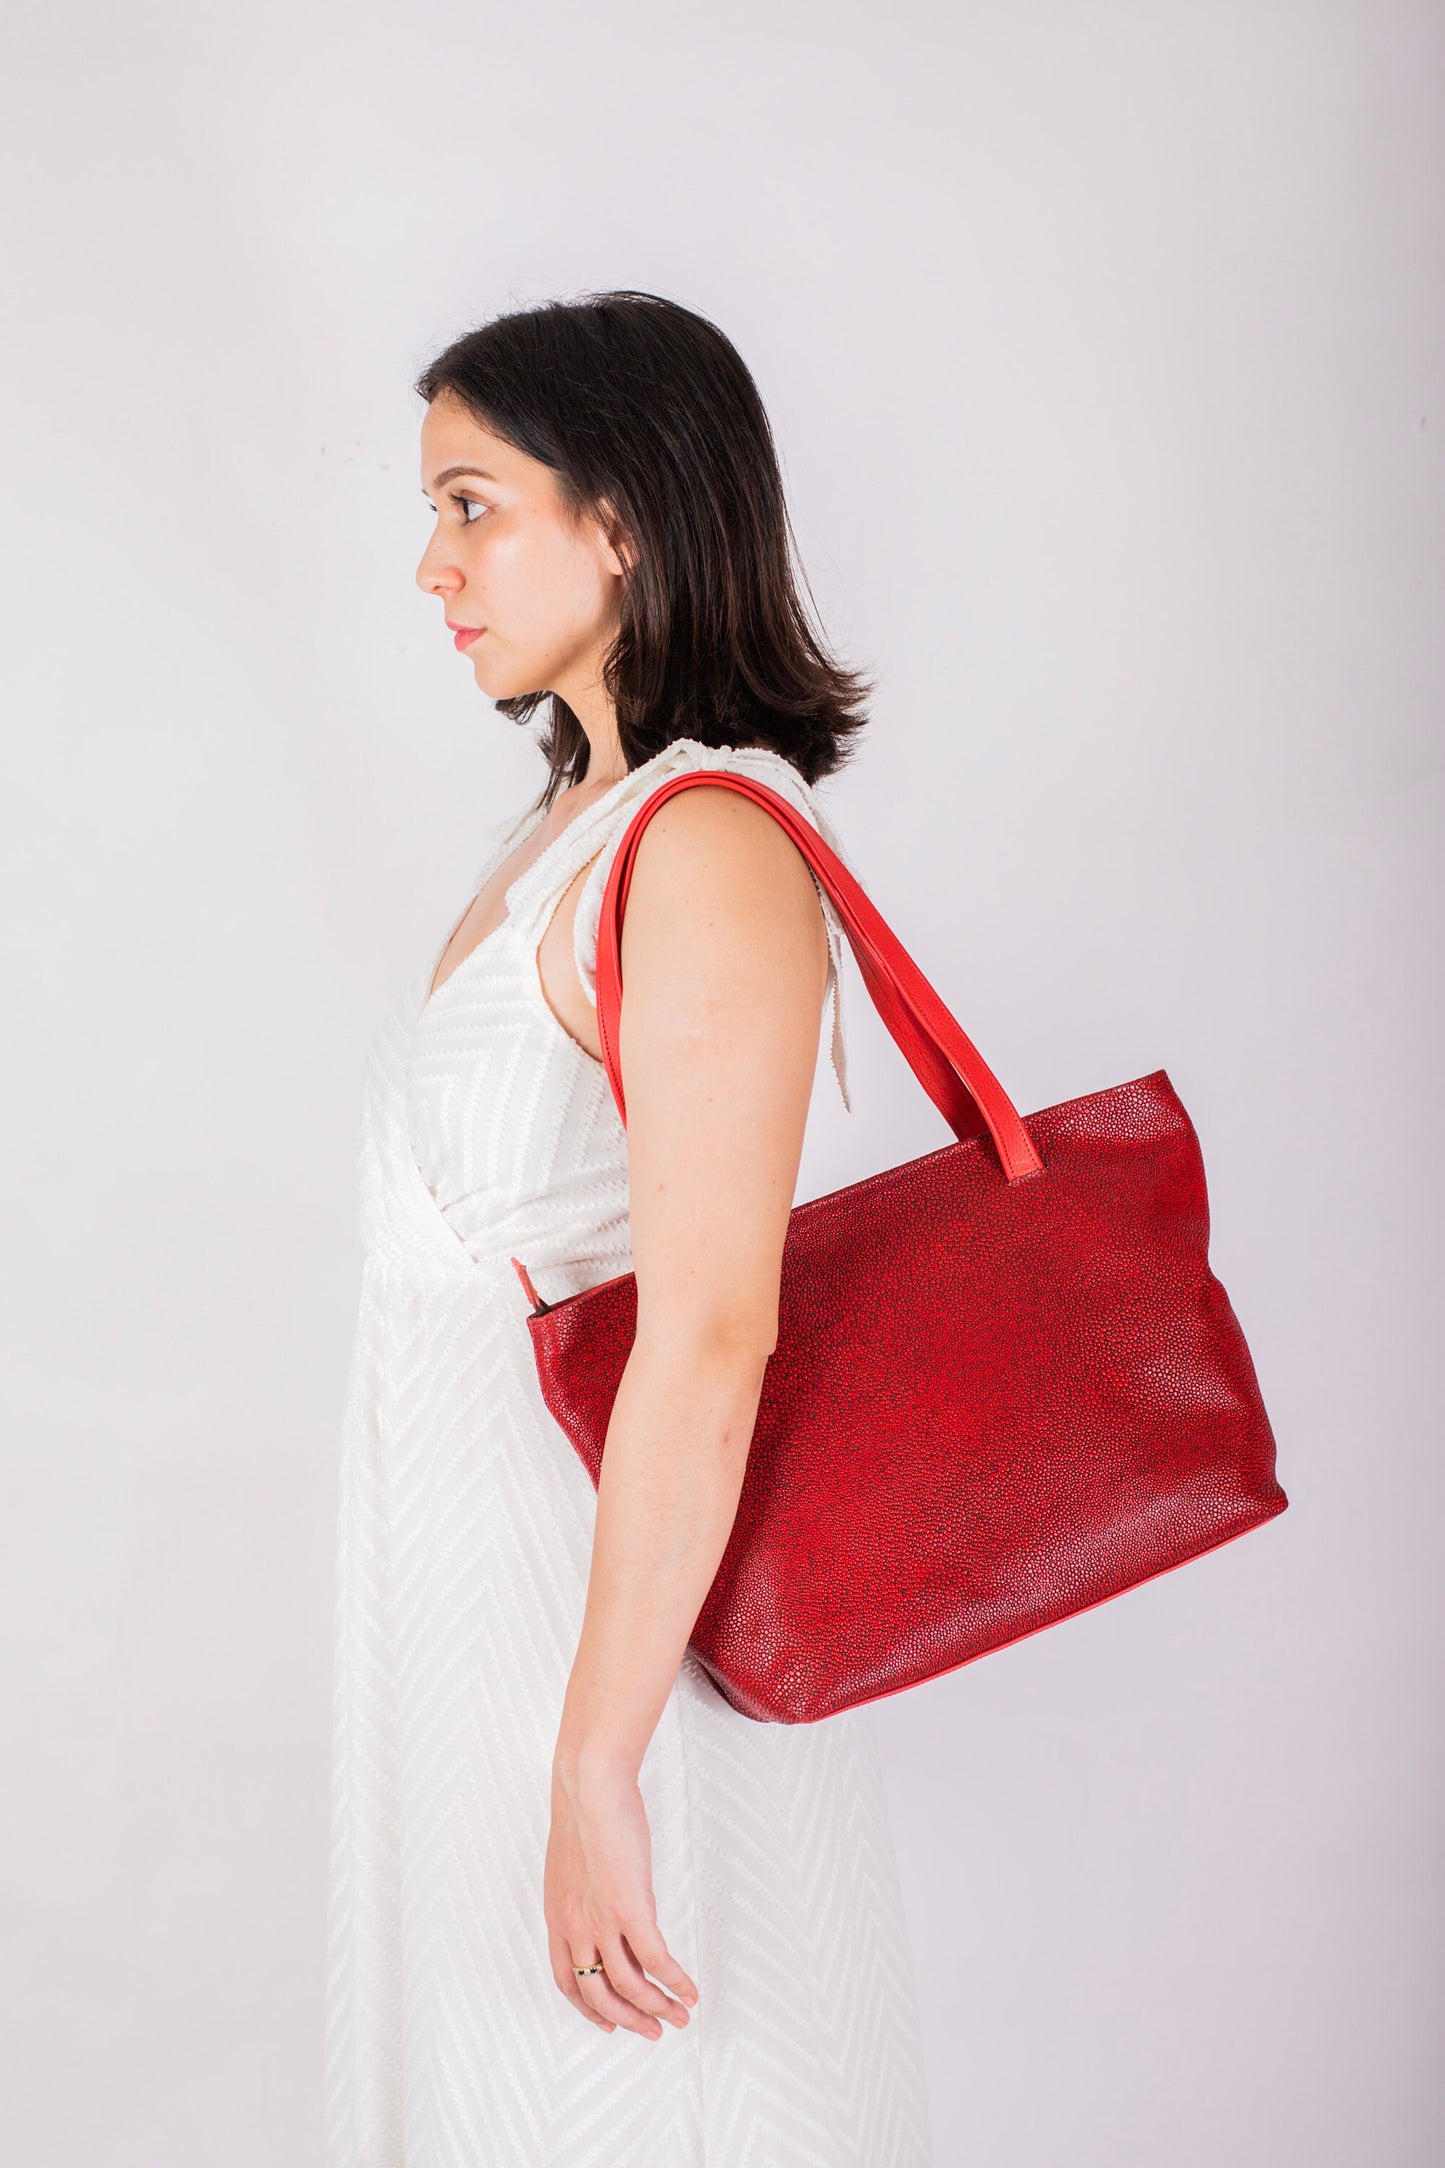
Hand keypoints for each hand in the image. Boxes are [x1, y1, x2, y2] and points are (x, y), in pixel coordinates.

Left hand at [543, 1754, 698, 2039]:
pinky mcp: (630, 1908)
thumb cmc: (585, 1808)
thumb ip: (587, 1890)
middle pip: (597, 1993)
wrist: (588, 1785)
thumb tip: (612, 1902)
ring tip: (678, 2017)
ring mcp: (601, 1920)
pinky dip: (674, 1982)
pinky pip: (656, 1960)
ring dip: (655, 2007)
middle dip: (627, 2018)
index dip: (589, 2007)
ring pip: (627, 1986)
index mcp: (557, 1916)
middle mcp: (574, 1926)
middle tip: (652, 2030)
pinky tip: (689, 1991)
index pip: (567, 1980)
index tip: (609, 2021)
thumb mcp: (574, 1861)